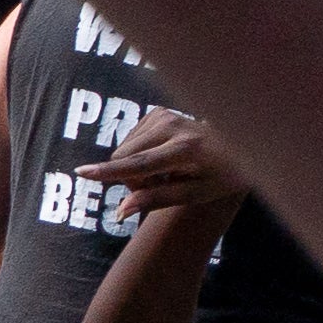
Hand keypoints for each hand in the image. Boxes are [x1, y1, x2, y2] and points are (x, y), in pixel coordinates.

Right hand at [90, 104, 245, 222]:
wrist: (240, 142)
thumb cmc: (222, 175)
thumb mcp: (198, 194)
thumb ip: (158, 200)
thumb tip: (120, 210)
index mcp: (186, 149)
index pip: (141, 163)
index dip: (110, 172)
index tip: (82, 173)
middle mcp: (173, 126)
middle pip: (125, 158)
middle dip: (132, 180)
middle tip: (160, 187)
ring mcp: (165, 115)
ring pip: (124, 150)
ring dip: (136, 168)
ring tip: (166, 173)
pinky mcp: (159, 111)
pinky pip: (130, 140)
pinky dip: (139, 154)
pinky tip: (162, 158)